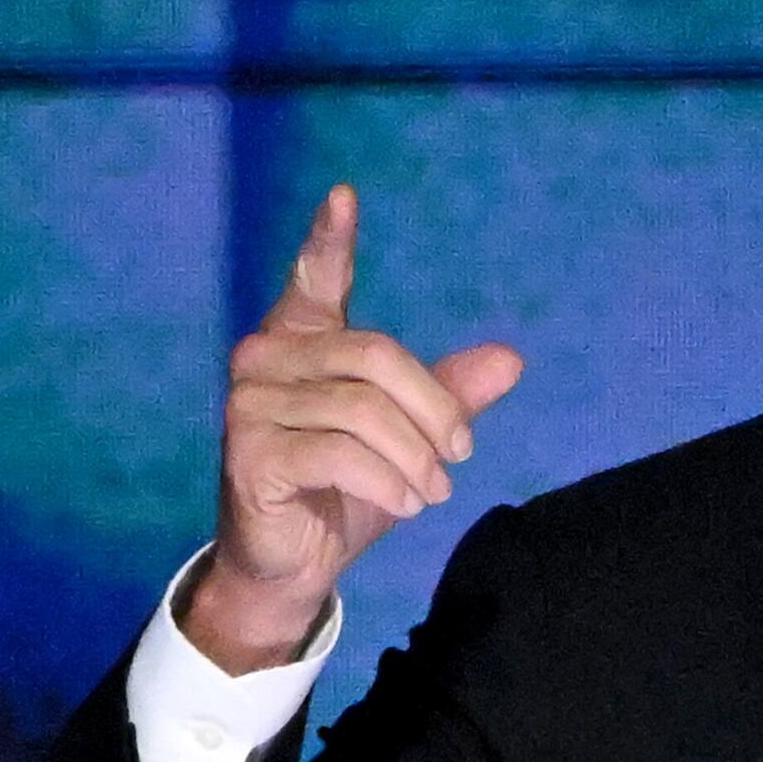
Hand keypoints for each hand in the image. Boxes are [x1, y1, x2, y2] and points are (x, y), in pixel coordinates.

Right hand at [185, 184, 523, 669]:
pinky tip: (407, 502)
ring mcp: (250, 404)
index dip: (327, 239)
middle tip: (460, 455)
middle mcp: (265, 359)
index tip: (344, 195)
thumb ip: (450, 396)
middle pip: (376, 356)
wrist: (289, 566)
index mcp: (301, 341)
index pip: (314, 277)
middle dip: (434, 409)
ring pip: (362, 409)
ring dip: (415, 456)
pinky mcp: (250, 452)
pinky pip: (339, 452)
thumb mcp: (408, 441)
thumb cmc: (344, 493)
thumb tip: (512, 360)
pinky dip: (387, 480)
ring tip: (432, 489)